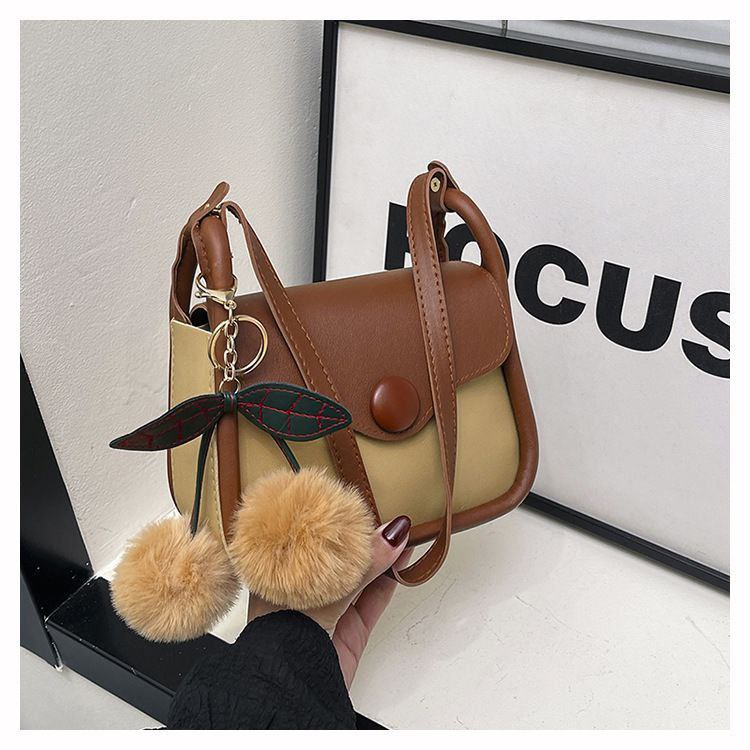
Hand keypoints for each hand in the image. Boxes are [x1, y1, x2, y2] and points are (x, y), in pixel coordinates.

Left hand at [248, 515, 411, 688]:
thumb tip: (392, 533)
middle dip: (361, 539)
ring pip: (359, 578)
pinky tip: (401, 561)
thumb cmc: (284, 633)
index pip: (306, 538)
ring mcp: (327, 613)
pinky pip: (373, 601)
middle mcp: (302, 592)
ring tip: (401, 533)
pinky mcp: (349, 633)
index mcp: (279, 574)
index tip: (354, 504)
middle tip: (384, 516)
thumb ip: (362, 563)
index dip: (330, 521)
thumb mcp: (324, 587)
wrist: (293, 687)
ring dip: (382, 557)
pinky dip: (389, 581)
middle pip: (337, 558)